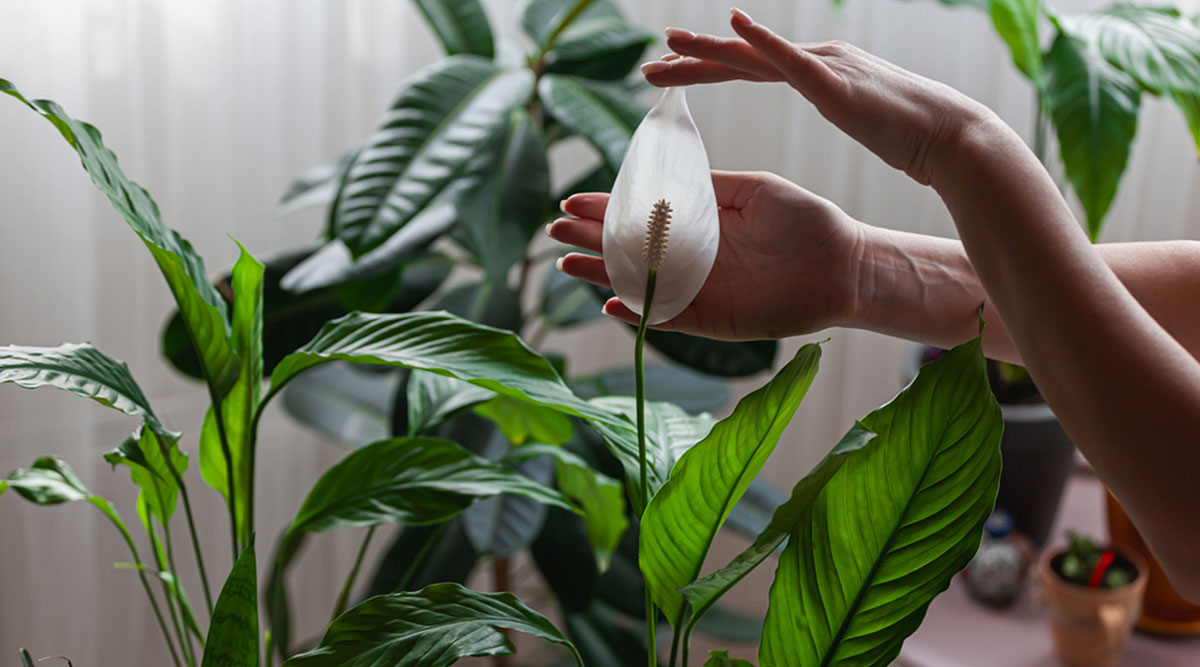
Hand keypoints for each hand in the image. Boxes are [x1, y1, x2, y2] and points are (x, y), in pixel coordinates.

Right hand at [549, 170, 861, 339]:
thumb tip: (664, 178)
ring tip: (567, 261)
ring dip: (602, 273)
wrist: (843, 264)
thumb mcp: (752, 190)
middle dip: (591, 238)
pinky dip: (639, 313)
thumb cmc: (805, 222)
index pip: (641, 216)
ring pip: (639, 283)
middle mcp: (693, 258)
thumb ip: (708, 188)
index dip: (607, 209)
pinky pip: (667, 318)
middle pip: (630, 250)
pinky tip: (610, 301)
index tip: (574, 200)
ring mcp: (699, 290)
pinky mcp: (712, 319)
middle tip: (556, 229)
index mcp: (700, 224)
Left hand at [642, 9, 996, 185]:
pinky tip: (734, 25)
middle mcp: (815, 60)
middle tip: (648, 65)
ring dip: (709, 50)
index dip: (706, 70)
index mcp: (815, 71)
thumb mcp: (858, 118)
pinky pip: (790, 60)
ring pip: (753, 56)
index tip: (669, 74)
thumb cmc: (908, 135)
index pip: (748, 67)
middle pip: (740, 59)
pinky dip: (761, 41)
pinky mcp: (835, 82)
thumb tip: (833, 108)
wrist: (950, 136)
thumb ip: (838, 105)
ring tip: (669, 45)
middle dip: (692, 62)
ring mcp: (825, 67)